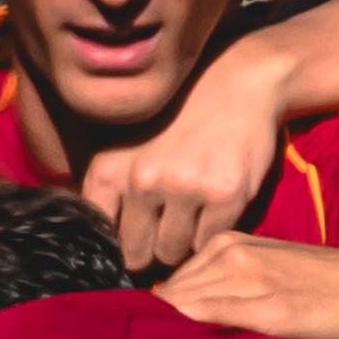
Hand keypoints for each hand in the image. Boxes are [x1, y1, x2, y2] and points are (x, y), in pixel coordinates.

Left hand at [82, 54, 281, 268]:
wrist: (237, 84)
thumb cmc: (177, 119)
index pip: (101, 237)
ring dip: (181, 241)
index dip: (118, 243)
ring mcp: (183, 188)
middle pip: (137, 254)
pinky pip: (208, 241)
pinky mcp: (223, 195)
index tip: (133, 236)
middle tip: (166, 226)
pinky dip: (210, 232)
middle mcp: (142, 179)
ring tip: (192, 210)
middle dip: (151, 248)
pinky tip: (214, 204)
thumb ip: (110, 190)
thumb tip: (103, 248)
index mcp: (110, 169)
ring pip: (172, 251)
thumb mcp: (126, 143)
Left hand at [157, 232, 338, 338]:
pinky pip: (210, 321)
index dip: (158, 318)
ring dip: (173, 337)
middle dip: (160, 328)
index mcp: (228, 244)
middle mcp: (230, 254)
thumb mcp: (267, 273)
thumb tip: (175, 316)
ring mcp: (248, 279)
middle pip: (167, 298)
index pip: (168, 286)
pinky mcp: (269, 310)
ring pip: (181, 308)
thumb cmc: (326, 287)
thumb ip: (224, 288)